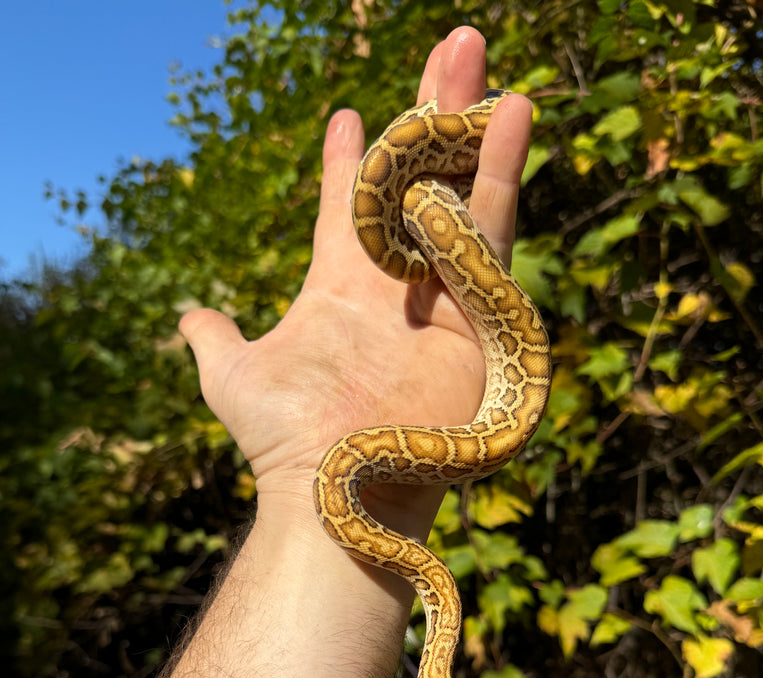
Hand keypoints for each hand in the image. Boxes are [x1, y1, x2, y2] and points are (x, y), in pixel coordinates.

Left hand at [180, 27, 531, 533]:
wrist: (339, 486)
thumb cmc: (282, 439)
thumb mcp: (232, 376)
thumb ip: (216, 337)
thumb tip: (190, 316)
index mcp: (340, 286)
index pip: (348, 206)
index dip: (346, 161)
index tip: (345, 115)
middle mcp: (395, 283)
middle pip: (416, 180)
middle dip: (428, 113)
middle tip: (450, 47)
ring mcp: (440, 294)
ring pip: (461, 191)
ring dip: (471, 124)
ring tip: (479, 59)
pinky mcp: (481, 312)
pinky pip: (492, 232)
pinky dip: (501, 172)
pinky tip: (512, 113)